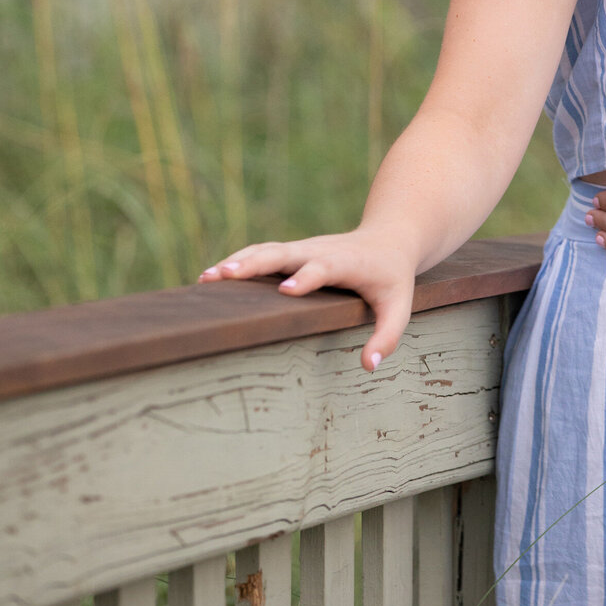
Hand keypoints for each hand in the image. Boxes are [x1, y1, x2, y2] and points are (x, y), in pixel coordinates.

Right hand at [198, 232, 416, 371]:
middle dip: (254, 264)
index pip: (323, 267)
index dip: (306, 277)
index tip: (286, 290)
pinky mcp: (291, 251)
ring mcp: (302, 248)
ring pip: (265, 250)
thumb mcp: (399, 306)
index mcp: (346, 262)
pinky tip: (211, 276)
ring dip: (237, 262)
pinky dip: (237, 261)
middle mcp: (319, 250)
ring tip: (206, 278)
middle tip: (224, 277)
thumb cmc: (391, 277)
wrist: (388, 238)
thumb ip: (387, 336)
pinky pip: (261, 253)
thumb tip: (368, 366)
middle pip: (283, 253)